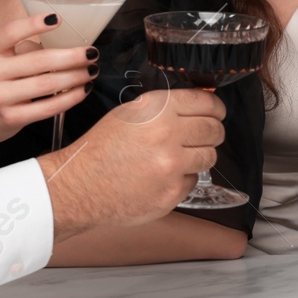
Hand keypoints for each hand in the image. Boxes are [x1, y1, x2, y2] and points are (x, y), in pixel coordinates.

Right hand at [0, 13, 97, 147]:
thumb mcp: (3, 58)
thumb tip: (69, 43)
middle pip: (39, 60)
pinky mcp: (11, 118)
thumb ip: (27, 49)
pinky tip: (82, 91)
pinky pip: (47, 107)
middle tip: (92, 53)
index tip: (58, 18)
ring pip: (47, 83)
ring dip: (76, 77)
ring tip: (92, 71)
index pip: (11, 32)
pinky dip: (70, 98)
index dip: (34, 24)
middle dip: (73, 57)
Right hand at [36, 88, 226, 237]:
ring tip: (182, 156)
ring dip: (201, 154)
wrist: (79, 187)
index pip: (207, 102)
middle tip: (207, 133)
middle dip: (214, 130)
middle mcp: (168, 135)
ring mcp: (172, 167)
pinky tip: (163, 176)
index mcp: (158, 109)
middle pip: (214, 130)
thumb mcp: (130, 113)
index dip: (216, 107)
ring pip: (210, 156)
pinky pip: (193, 181)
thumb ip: (165, 108)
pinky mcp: (172, 194)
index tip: (217, 112)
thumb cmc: (100, 149)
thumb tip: (198, 107)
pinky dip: (183, 178)